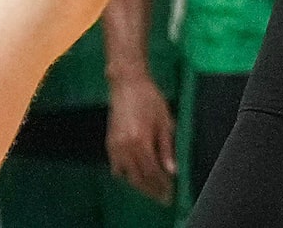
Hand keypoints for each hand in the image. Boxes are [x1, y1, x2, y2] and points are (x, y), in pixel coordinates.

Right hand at [105, 72, 177, 203]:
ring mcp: (114, 147)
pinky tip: (137, 175)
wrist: (127, 85)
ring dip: (140, 185)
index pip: (152, 172)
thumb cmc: (150, 100)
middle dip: (151, 190)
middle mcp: (125, 148)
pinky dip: (127, 174)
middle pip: (138, 178)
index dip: (161, 185)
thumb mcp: (165, 122)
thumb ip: (167, 148)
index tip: (171, 193)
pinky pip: (116, 167)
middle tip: (164, 197)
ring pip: (126, 175)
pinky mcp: (109, 144)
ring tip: (153, 189)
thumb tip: (172, 170)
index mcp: (141, 142)